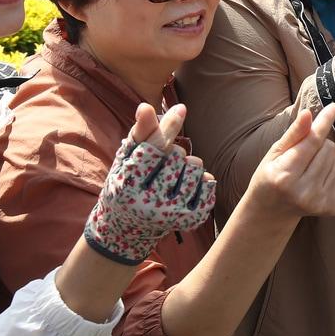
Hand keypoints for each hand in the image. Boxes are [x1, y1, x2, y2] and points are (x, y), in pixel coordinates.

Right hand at [84, 103, 216, 264]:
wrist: (128, 228)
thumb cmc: (126, 183)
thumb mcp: (125, 160)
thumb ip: (138, 134)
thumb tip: (146, 106)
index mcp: (127, 188)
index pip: (153, 150)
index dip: (168, 127)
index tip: (182, 108)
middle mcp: (149, 205)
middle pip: (177, 155)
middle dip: (172, 153)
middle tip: (159, 167)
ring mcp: (172, 216)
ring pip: (196, 167)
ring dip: (188, 164)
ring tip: (171, 176)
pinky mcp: (191, 221)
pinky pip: (209, 183)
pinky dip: (201, 179)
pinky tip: (185, 187)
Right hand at [250, 104, 334, 218]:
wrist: (271, 212)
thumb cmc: (270, 176)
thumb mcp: (275, 153)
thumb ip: (294, 134)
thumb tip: (309, 113)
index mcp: (285, 177)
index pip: (312, 142)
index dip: (324, 122)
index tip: (333, 107)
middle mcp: (304, 192)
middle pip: (329, 148)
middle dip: (319, 143)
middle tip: (304, 155)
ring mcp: (320, 202)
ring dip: (329, 156)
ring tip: (311, 167)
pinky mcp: (333, 207)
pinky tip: (321, 176)